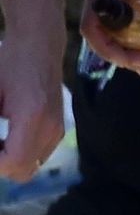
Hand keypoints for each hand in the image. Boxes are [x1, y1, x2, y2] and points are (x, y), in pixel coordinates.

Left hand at [0, 29, 66, 180]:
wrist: (39, 43)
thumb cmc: (9, 62)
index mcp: (33, 116)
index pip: (13, 162)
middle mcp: (50, 126)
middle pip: (23, 171)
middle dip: (1, 165)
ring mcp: (58, 128)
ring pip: (31, 165)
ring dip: (10, 160)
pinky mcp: (59, 127)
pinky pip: (38, 154)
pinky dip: (21, 153)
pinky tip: (6, 137)